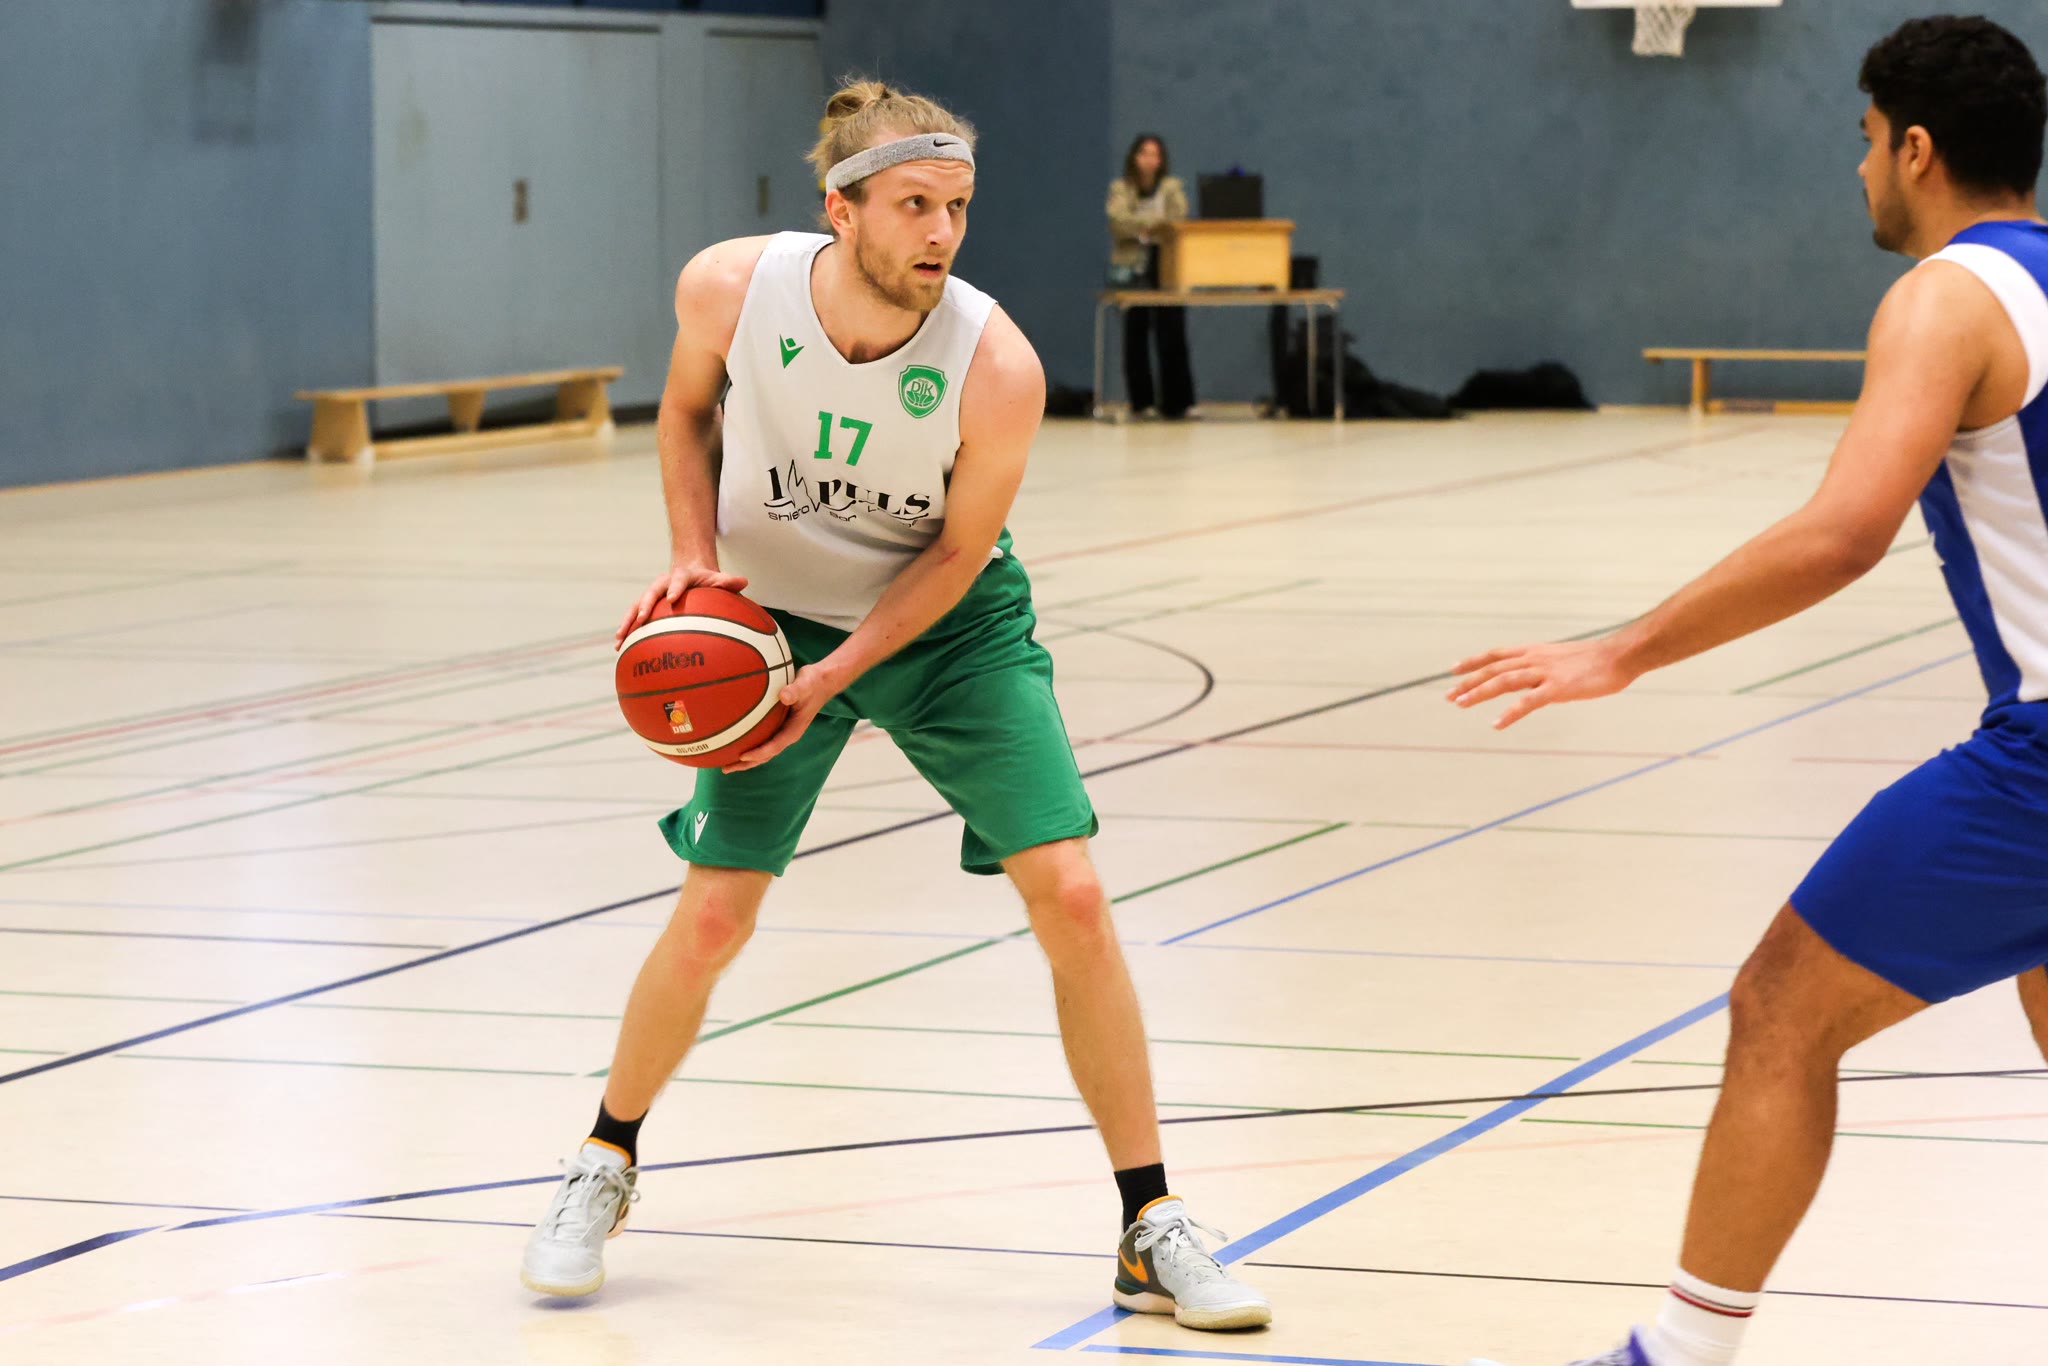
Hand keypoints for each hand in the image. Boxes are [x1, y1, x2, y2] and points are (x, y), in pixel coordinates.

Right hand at [615, 565, 749, 647]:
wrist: (689, 572)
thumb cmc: (706, 581)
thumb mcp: (718, 578)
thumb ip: (728, 581)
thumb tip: (743, 581)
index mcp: (681, 576)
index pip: (677, 580)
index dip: (675, 588)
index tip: (672, 598)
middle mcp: (663, 584)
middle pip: (651, 593)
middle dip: (645, 605)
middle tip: (642, 619)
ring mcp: (652, 595)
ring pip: (636, 606)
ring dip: (628, 622)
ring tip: (620, 639)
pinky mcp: (646, 606)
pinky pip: (634, 618)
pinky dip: (627, 630)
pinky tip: (619, 648)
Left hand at [721, 664, 840, 773]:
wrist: (821, 681)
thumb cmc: (813, 683)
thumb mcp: (806, 684)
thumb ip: (795, 690)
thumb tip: (783, 696)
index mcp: (793, 730)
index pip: (774, 746)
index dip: (758, 753)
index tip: (742, 756)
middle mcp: (787, 734)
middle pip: (765, 755)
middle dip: (746, 763)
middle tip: (725, 768)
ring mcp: (782, 731)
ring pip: (762, 750)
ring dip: (745, 758)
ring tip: (725, 763)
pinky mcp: (778, 725)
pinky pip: (761, 738)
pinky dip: (748, 743)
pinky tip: (733, 741)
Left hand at [1446, 638, 1635, 729]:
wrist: (1619, 656)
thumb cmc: (1594, 660)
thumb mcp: (1559, 658)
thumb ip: (1540, 667)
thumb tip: (1528, 680)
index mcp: (1534, 651)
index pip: (1495, 654)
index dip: (1473, 661)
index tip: (1452, 670)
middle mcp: (1534, 659)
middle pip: (1493, 669)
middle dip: (1468, 681)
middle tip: (1448, 695)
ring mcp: (1545, 673)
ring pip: (1503, 681)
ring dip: (1479, 693)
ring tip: (1460, 704)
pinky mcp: (1558, 688)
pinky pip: (1528, 702)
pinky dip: (1510, 713)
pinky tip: (1496, 724)